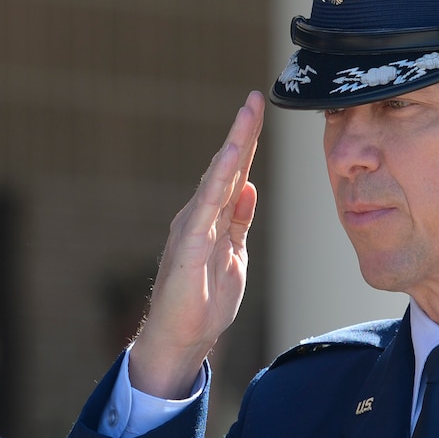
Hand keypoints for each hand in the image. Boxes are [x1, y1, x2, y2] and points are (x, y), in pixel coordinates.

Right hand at [126, 91, 262, 397]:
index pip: (234, 175)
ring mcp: (192, 227)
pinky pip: (207, 206)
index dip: (247, 144)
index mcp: (213, 219)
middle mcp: (199, 216)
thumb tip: (250, 186)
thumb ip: (239, 221)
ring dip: (232, 146)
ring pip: (216, 179)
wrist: (181, 338)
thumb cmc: (204, 302)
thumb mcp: (234, 255)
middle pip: (225, 168)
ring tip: (245, 115)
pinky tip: (230, 158)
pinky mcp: (189, 244)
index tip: (258, 112)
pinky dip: (218, 179)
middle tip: (254, 99)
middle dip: (241, 133)